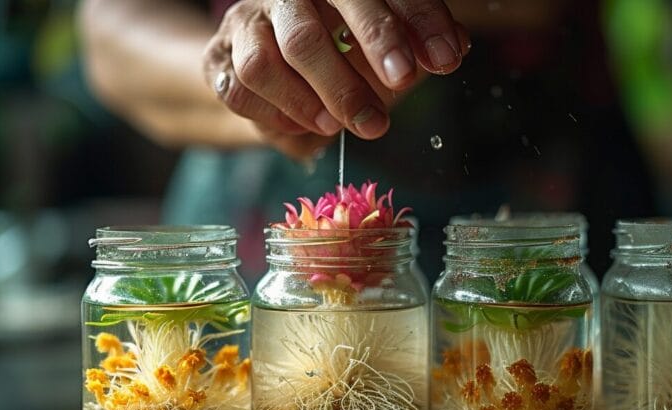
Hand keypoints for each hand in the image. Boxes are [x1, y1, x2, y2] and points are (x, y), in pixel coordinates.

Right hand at [203, 0, 468, 155]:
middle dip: (350, 82)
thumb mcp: (388, 42)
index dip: (416, 22)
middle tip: (379, 123)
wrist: (268, 50)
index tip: (444, 60)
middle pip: (309, 32)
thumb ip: (417, 44)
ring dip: (306, 104)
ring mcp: (248, 20)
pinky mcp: (220, 55)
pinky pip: (238, 91)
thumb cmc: (343, 45)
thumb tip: (452, 50)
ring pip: (265, 63)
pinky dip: (276, 116)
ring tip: (335, 128)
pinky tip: (307, 127)